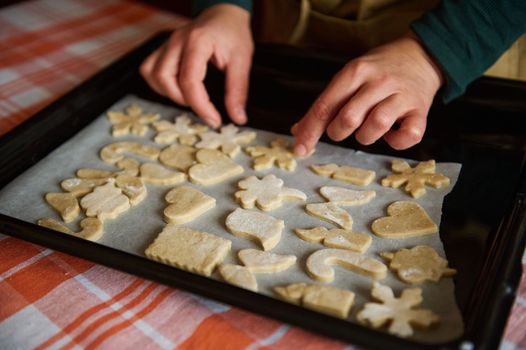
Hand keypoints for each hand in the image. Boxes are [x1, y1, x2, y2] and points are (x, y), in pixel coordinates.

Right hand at [140, 4, 252, 127]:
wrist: (224, 14)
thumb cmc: (233, 34)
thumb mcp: (243, 60)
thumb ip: (238, 90)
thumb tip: (238, 118)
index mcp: (198, 41)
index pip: (190, 80)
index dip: (200, 106)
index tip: (214, 121)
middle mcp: (177, 41)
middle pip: (164, 77)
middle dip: (183, 100)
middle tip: (204, 108)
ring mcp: (167, 44)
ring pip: (152, 74)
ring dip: (169, 93)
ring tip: (191, 97)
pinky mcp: (163, 49)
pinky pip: (149, 69)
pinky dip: (161, 84)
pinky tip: (178, 88)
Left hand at [291, 32, 443, 154]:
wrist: (422, 55)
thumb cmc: (379, 70)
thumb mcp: (349, 76)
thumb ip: (326, 103)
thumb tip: (298, 132)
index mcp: (355, 72)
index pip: (325, 106)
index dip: (310, 131)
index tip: (300, 149)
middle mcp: (378, 82)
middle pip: (348, 117)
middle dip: (338, 132)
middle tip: (342, 129)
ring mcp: (402, 95)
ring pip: (376, 126)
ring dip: (365, 137)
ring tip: (367, 130)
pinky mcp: (421, 110)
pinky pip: (409, 135)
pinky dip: (397, 142)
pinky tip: (392, 135)